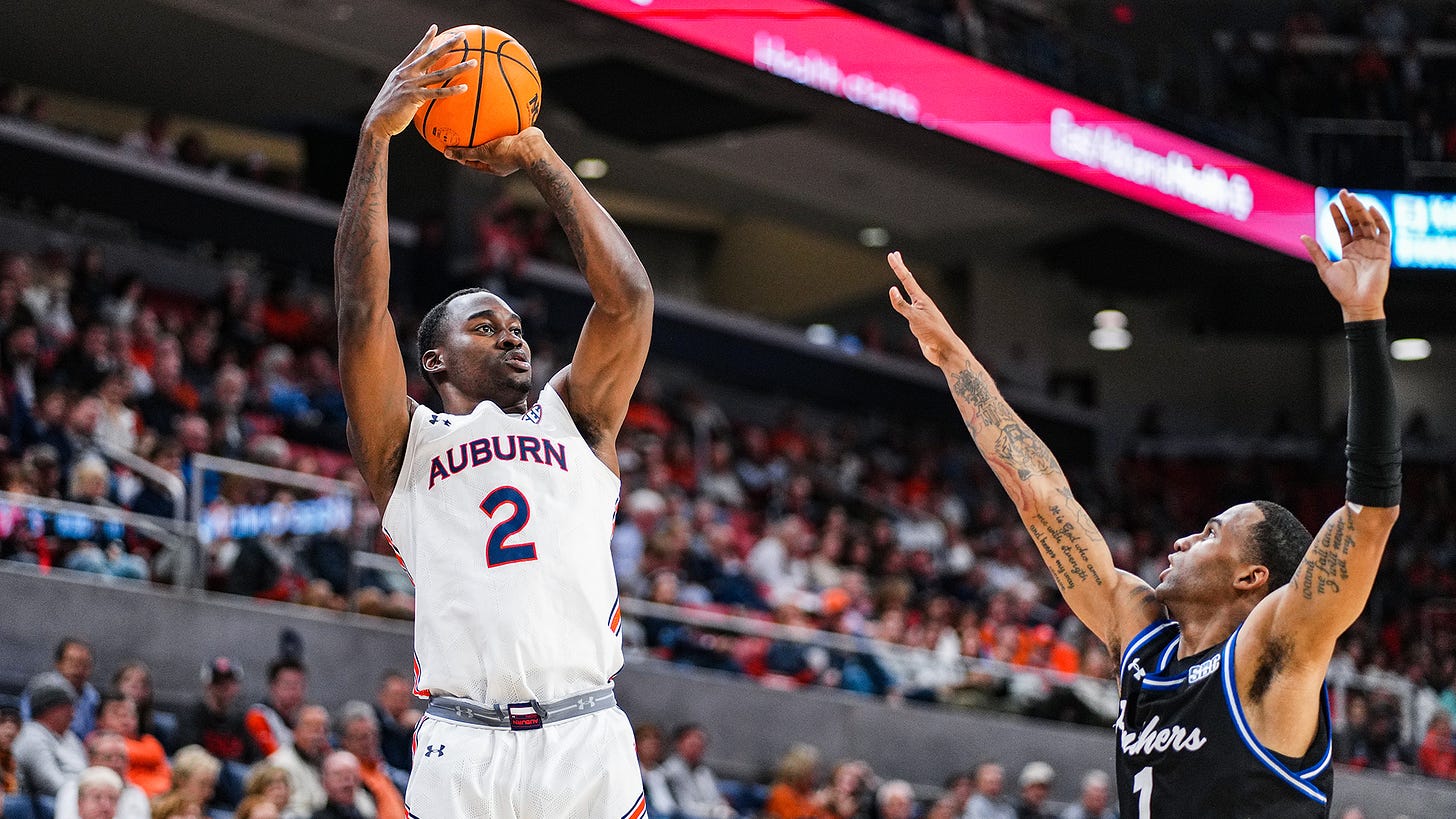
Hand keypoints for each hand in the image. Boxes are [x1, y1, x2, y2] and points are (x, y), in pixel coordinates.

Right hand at [362, 26, 474, 138]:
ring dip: (459, 68)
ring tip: (473, 63)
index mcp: (402, 70)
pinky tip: (464, 88)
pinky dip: (451, 90)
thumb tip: (420, 85)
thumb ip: (408, 84)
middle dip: (448, 44)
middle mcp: (407, 74)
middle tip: (462, 36)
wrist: (378, 121)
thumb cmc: (389, 110)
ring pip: (440, 74)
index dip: (426, 39)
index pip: (417, 51)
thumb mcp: (396, 91)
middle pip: (432, 55)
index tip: (435, 28)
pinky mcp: (414, 97)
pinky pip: (437, 92)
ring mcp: (411, 84)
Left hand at [445, 127, 547, 175]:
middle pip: (485, 151)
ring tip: (480, 118)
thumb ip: (465, 153)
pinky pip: (507, 127)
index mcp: (495, 167)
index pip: (475, 163)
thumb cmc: (509, 153)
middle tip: (464, 134)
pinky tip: (495, 108)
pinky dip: (500, 119)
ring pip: (496, 138)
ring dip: (489, 130)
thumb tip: (447, 153)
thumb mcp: (483, 153)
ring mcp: (512, 148)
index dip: (463, 157)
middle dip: (476, 143)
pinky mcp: (519, 136)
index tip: (454, 150)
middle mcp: (504, 159)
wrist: (532, 146)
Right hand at [887, 251, 967, 368]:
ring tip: (901, 273)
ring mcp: (920, 312)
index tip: (892, 255)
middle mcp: (921, 303)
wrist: (944, 350)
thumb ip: (902, 305)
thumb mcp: (914, 318)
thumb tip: (892, 290)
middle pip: (908, 282)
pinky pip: (907, 308)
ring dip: (903, 282)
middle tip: (895, 256)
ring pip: (908, 293)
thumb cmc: (933, 333)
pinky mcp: (919, 323)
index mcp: (921, 299)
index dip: (898, 267)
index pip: (907, 279)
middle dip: (900, 268)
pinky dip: (902, 300)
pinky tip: (903, 302)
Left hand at [1300, 190, 1390, 321]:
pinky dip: (1379, 220)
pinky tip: (1370, 209)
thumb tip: (1302, 236)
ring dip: (1361, 210)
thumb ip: (1316, 251)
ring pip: (1368, 223)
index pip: (1343, 228)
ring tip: (1352, 198)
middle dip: (1350, 207)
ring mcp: (1374, 248)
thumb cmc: (1341, 289)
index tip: (1332, 204)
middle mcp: (1362, 246)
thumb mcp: (1325, 267)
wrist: (1357, 303)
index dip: (1338, 216)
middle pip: (1356, 222)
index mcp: (1348, 249)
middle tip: (1343, 193)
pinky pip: (1384, 232)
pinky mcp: (1385, 252)